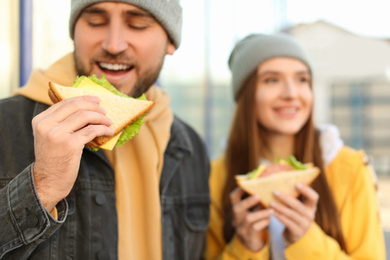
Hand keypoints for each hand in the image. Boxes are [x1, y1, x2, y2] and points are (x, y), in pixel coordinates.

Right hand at [32, 96, 113, 211]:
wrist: (48, 181)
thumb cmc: (53, 158)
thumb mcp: (49, 136)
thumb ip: (60, 122)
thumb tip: (85, 108)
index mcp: (40, 120)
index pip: (65, 102)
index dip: (83, 99)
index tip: (96, 100)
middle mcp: (46, 125)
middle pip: (75, 107)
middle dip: (94, 107)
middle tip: (104, 111)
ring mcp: (58, 134)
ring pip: (85, 117)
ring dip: (101, 118)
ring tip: (108, 122)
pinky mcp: (71, 144)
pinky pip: (92, 131)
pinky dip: (103, 129)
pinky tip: (108, 131)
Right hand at [230, 187, 273, 251]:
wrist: (251, 243)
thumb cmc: (254, 223)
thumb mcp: (253, 212)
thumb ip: (257, 203)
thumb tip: (267, 189)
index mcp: (236, 210)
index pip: (233, 198)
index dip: (239, 190)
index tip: (248, 184)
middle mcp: (236, 218)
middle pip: (237, 208)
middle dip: (248, 201)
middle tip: (259, 196)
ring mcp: (241, 228)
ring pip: (248, 218)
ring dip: (261, 213)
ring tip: (272, 210)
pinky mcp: (248, 236)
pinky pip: (255, 228)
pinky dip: (263, 222)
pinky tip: (269, 220)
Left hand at [270, 183, 318, 243]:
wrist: (295, 234)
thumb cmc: (293, 214)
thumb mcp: (296, 205)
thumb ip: (292, 194)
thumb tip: (278, 176)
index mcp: (311, 206)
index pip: (314, 197)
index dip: (306, 190)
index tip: (296, 184)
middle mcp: (310, 215)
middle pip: (299, 206)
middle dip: (286, 198)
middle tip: (274, 192)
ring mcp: (305, 225)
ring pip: (292, 215)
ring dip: (280, 208)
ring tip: (270, 203)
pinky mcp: (298, 232)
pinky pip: (288, 224)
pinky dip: (280, 217)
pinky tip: (273, 213)